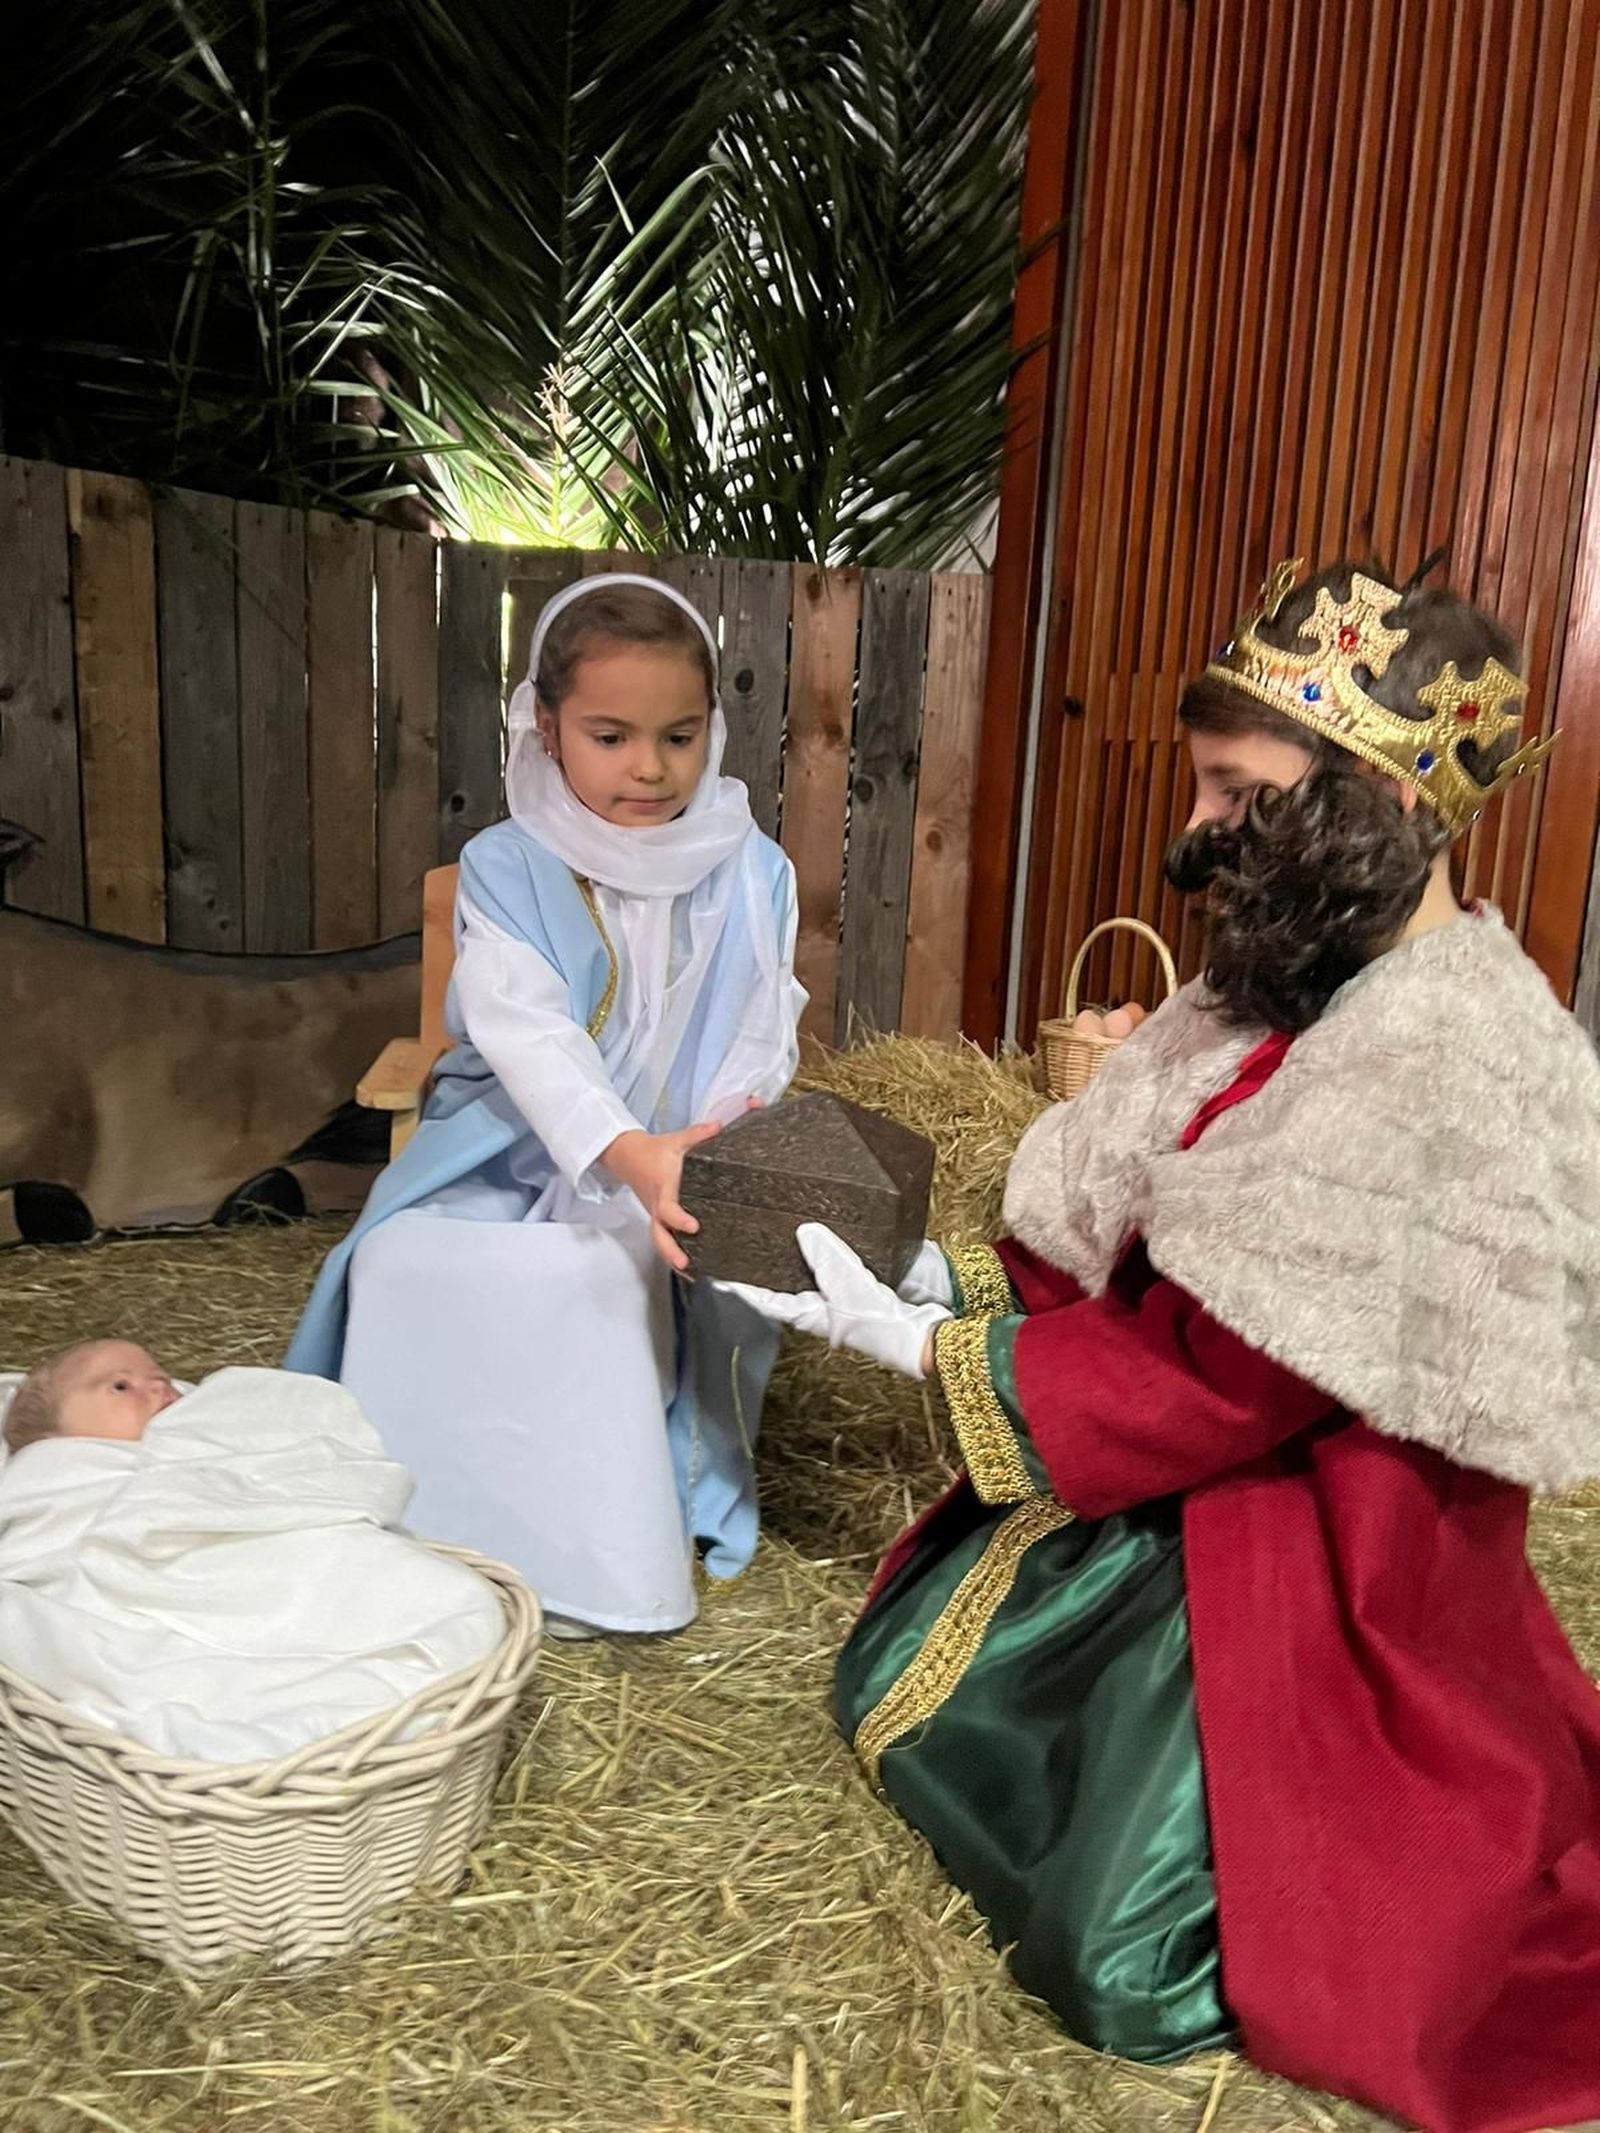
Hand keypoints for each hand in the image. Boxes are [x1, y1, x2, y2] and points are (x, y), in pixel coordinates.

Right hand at [600, 1121, 720, 1270]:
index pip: (668, 1208)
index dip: (679, 1218)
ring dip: (671, 1256)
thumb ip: (698, 1134)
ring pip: (659, 1240)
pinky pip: (663, 1238)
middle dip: (670, 1251)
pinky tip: (687, 1267)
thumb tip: (719, 1126)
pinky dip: (672, 1252)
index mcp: (663, 1188)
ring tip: (688, 1271)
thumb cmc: (653, 1151)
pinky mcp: (658, 1219)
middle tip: (685, 1264)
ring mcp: (656, 1215)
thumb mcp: (675, 1140)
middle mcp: (657, 1206)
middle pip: (659, 1234)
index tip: (693, 1226)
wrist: (628, 1157)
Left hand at [717, 1224, 951, 1378]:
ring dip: (796, 1257)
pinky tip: (824, 1235)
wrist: (921, 1333)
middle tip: (746, 1243)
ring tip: (779, 1232)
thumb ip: (824, 1257)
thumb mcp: (848, 1284)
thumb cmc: (882, 1319)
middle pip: (785, 1285)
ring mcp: (841, 1296)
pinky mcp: (862, 1284)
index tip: (719, 1274)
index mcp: (809, 1313)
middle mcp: (821, 1306)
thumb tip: (803, 1232)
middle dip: (767, 1267)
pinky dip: (827, 1251)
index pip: (766, 1299)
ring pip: (810, 1274)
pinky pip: (837, 1266)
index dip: (743, 1286)